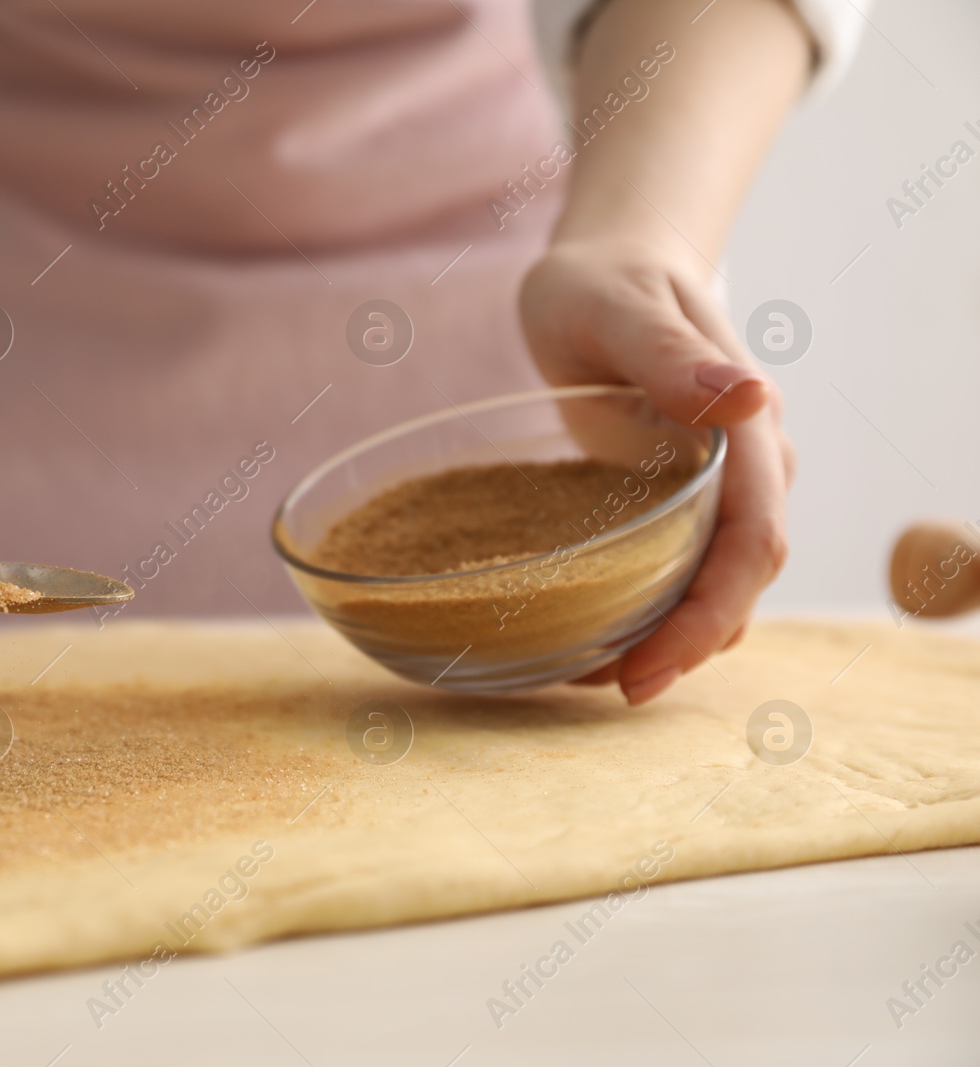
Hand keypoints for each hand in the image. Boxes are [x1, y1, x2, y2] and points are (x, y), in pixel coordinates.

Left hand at [519, 237, 793, 703]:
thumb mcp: (622, 310)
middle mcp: (746, 468)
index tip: (649, 667)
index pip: (752, 544)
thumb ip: (675, 356)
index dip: (709, 616)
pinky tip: (590, 633)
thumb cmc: (605, 282)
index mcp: (748, 432)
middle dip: (685, 644)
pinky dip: (647, 608)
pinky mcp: (676, 497)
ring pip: (713, 583)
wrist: (603, 268)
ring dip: (668, 637)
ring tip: (594, 675)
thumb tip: (751, 399)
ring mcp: (715, 487)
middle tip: (613, 689)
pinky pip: (678, 567)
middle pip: (737, 581)